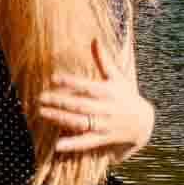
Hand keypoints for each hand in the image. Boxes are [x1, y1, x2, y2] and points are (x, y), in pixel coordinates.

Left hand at [37, 38, 154, 156]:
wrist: (143, 122)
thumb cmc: (126, 95)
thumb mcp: (117, 77)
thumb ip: (103, 60)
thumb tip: (95, 39)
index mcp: (107, 91)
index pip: (86, 86)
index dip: (70, 82)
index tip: (53, 78)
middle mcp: (104, 108)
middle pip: (79, 105)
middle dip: (59, 101)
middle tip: (40, 97)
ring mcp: (103, 124)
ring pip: (79, 122)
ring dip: (60, 118)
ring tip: (42, 113)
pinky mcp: (102, 138)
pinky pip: (86, 142)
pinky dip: (72, 144)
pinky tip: (57, 145)